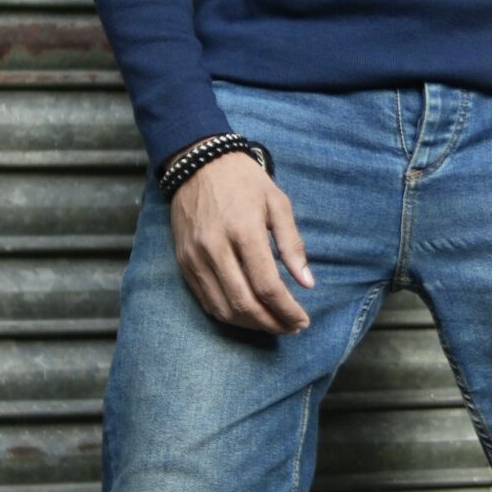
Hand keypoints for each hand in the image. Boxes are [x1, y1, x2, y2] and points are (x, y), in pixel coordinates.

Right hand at [165, 142, 315, 334]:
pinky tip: (247, 314)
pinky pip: (205, 300)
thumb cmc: (244, 181)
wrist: (197, 163)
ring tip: (273, 324)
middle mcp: (215, 248)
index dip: (287, 310)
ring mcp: (195, 257)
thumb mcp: (278, 203)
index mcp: (244, 231)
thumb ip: (292, 245)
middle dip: (272, 323)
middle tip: (291, 327)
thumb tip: (307, 283)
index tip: (303, 320)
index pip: (267, 286)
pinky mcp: (183, 262)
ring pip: (223, 308)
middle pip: (244, 304)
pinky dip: (228, 314)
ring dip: (251, 324)